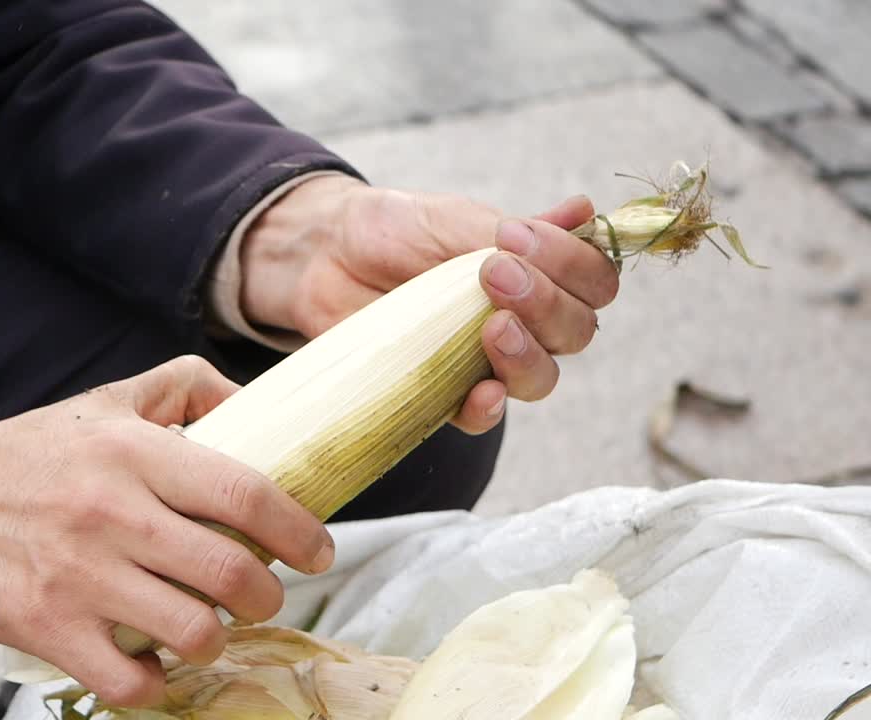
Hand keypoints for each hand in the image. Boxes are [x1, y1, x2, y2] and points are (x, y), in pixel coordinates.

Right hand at [0, 356, 333, 706]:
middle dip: (266, 595)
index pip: (245, 492)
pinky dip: (156, 683)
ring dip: (216, 639)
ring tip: (208, 628)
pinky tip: (155, 665)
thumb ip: (180, 388)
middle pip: (231, 572)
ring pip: (193, 631)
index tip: (318, 550)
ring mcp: (78, 575)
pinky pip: (129, 680)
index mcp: (132, 452)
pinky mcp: (46, 628)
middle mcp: (111, 511)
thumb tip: (251, 401)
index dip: (298, 528)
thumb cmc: (21, 455)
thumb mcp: (101, 402)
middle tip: (261, 595)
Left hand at [239, 176, 618, 434]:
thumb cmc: (394, 231)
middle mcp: (525, 321)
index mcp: (540, 273)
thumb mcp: (453, 219)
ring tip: (491, 327)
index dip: (573, 264)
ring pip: (541, 379)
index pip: (594, 283)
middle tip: (492, 273)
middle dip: (547, 303)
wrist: (325, 255)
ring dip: (527, 354)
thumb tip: (583, 211)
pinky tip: (483, 392)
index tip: (517, 236)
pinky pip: (483, 417)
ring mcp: (487, 360)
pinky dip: (489, 408)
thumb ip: (519, 230)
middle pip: (576, 333)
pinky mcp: (444, 394)